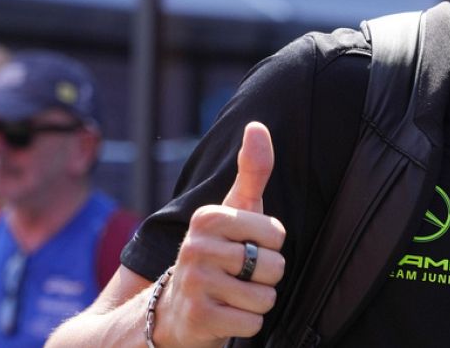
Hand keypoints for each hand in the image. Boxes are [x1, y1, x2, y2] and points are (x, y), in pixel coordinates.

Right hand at [156, 122, 286, 347]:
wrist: (173, 309)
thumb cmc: (217, 252)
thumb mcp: (235, 210)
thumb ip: (253, 170)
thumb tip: (257, 125)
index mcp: (208, 217)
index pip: (276, 234)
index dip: (269, 246)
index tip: (243, 247)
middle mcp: (195, 247)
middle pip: (274, 267)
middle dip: (264, 277)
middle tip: (237, 276)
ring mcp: (194, 284)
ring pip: (265, 297)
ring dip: (255, 301)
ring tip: (231, 295)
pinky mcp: (198, 319)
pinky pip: (253, 323)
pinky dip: (245, 324)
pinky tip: (225, 315)